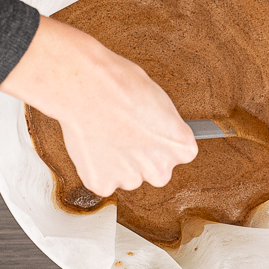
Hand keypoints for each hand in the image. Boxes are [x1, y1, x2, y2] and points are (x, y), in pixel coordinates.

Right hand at [0, 15, 197, 196]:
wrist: (86, 87)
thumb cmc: (121, 85)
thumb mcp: (160, 101)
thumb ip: (165, 127)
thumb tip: (160, 132)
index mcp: (182, 148)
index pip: (178, 153)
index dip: (160, 140)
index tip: (150, 130)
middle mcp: (161, 170)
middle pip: (155, 171)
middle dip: (142, 158)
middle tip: (126, 134)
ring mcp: (131, 180)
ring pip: (128, 176)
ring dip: (119, 163)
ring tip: (106, 135)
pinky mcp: (102, 184)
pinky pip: (103, 180)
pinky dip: (97, 167)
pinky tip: (93, 145)